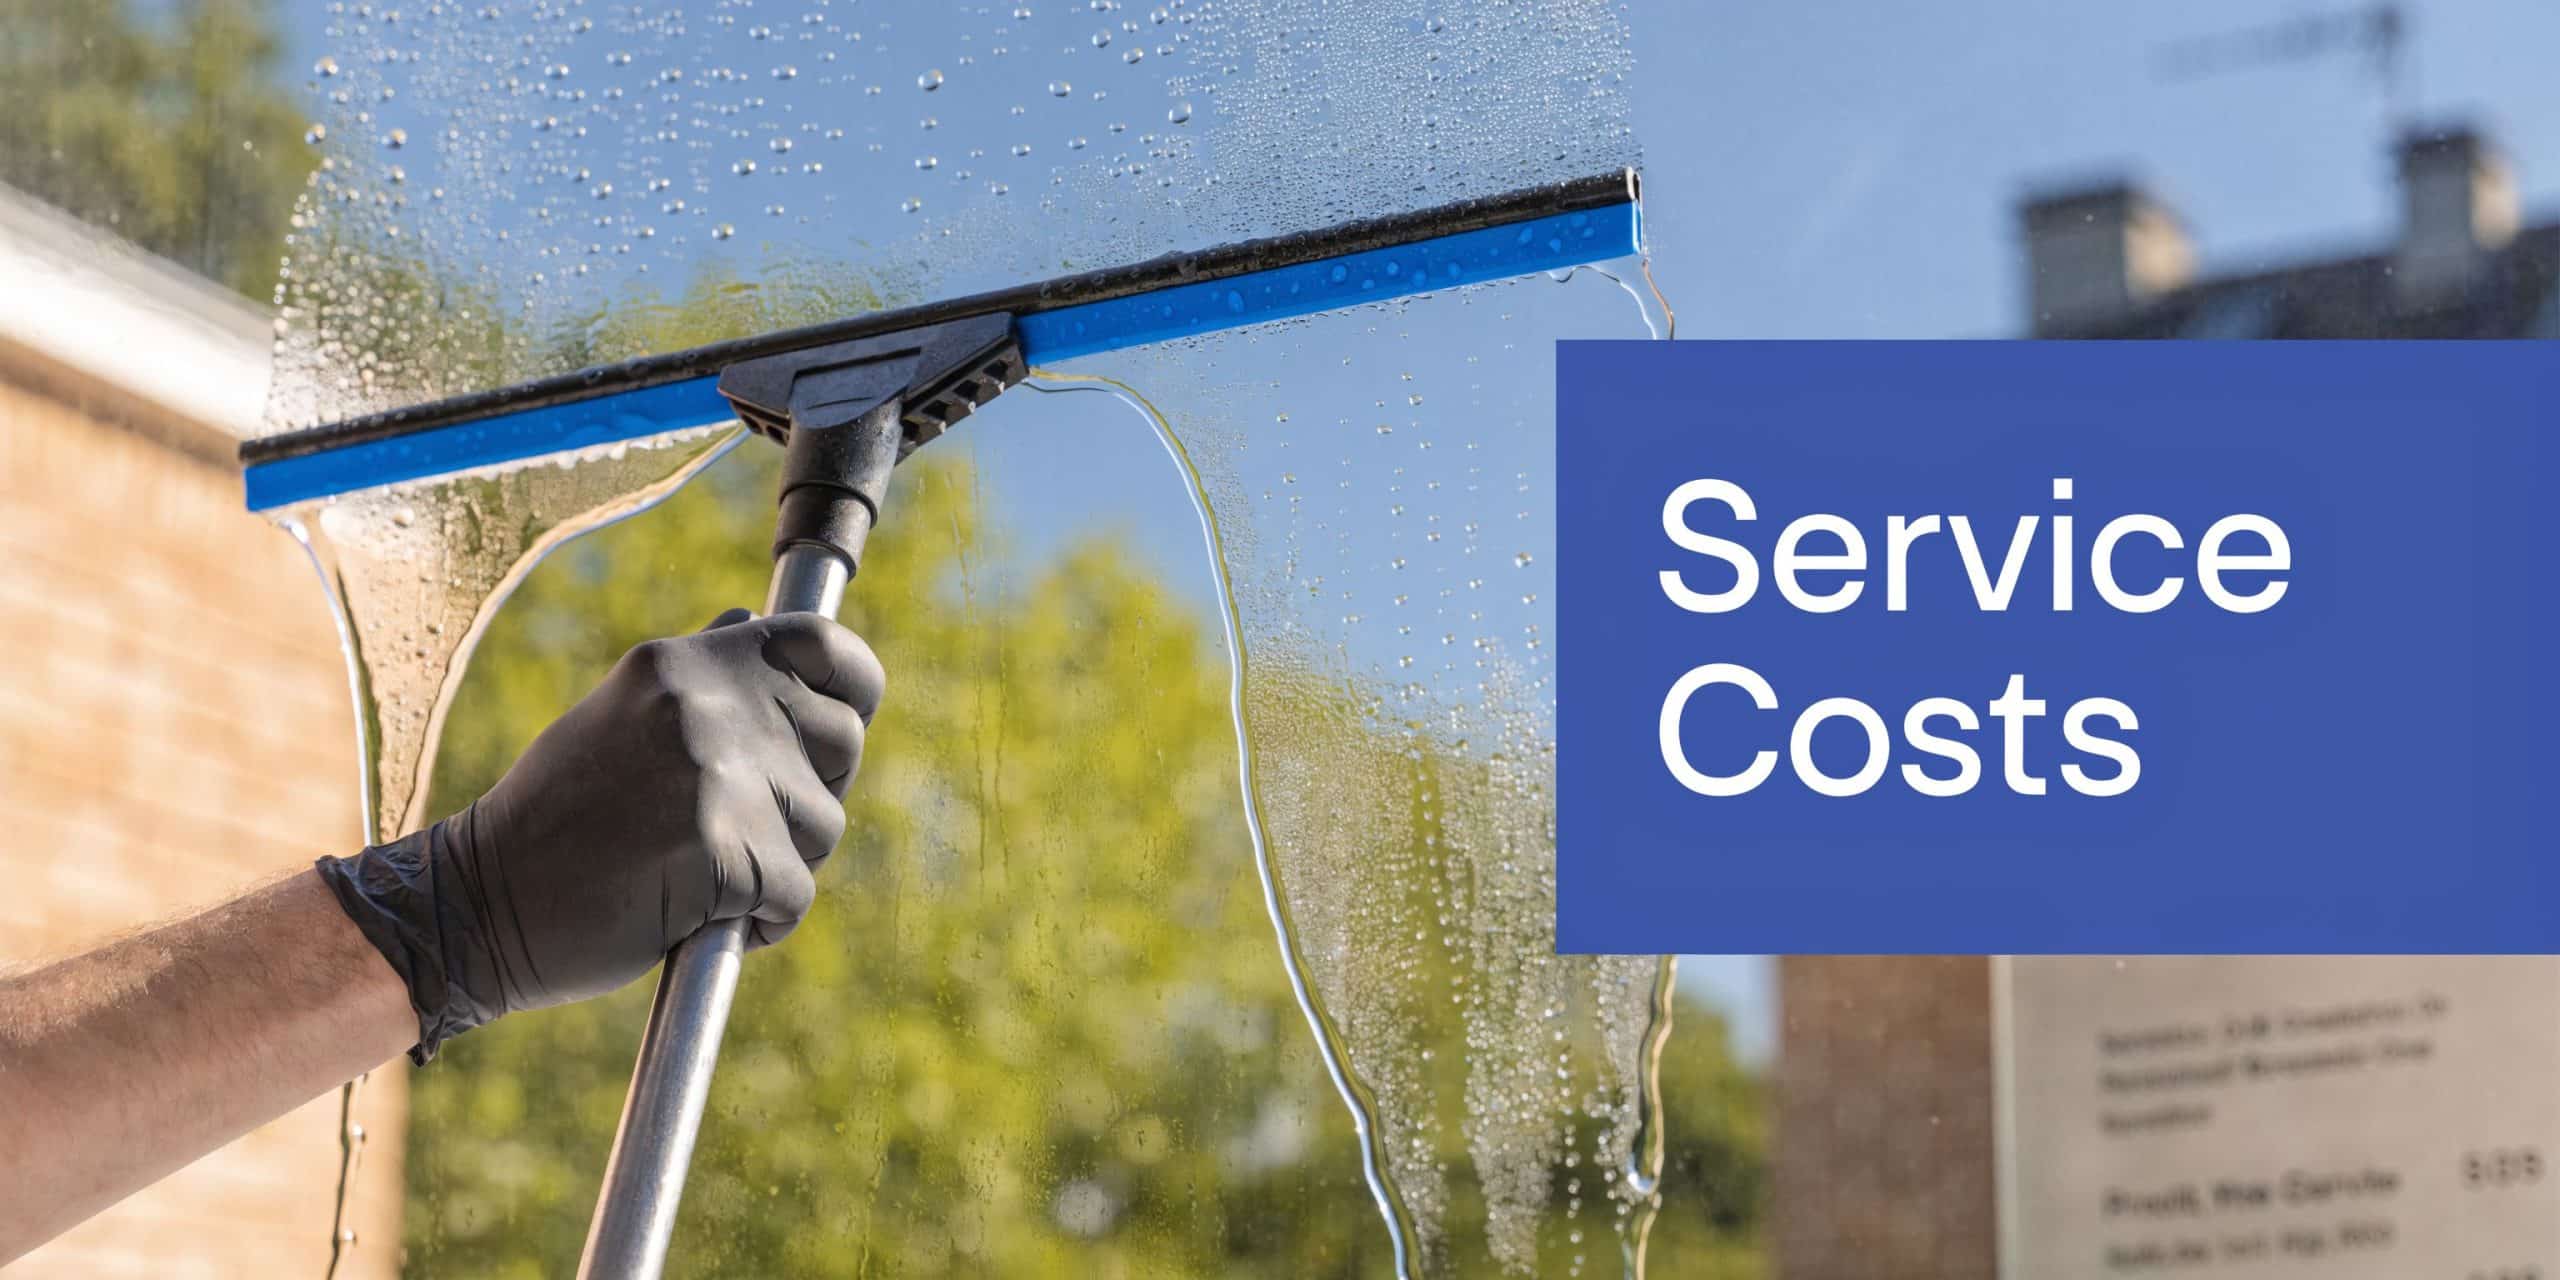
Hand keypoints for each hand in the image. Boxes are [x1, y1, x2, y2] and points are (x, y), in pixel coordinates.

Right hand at [316, 609, 884, 1061]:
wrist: (480, 905)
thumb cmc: (558, 819)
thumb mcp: (622, 713)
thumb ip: (700, 676)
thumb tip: (753, 622)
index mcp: (685, 663)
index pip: (826, 648)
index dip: (855, 689)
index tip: (841, 724)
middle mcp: (708, 705)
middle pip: (842, 743)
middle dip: (810, 793)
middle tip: (739, 825)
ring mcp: (717, 777)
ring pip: (823, 827)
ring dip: (782, 864)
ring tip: (699, 873)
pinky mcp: (724, 855)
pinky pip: (794, 896)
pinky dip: (763, 922)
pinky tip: (698, 917)